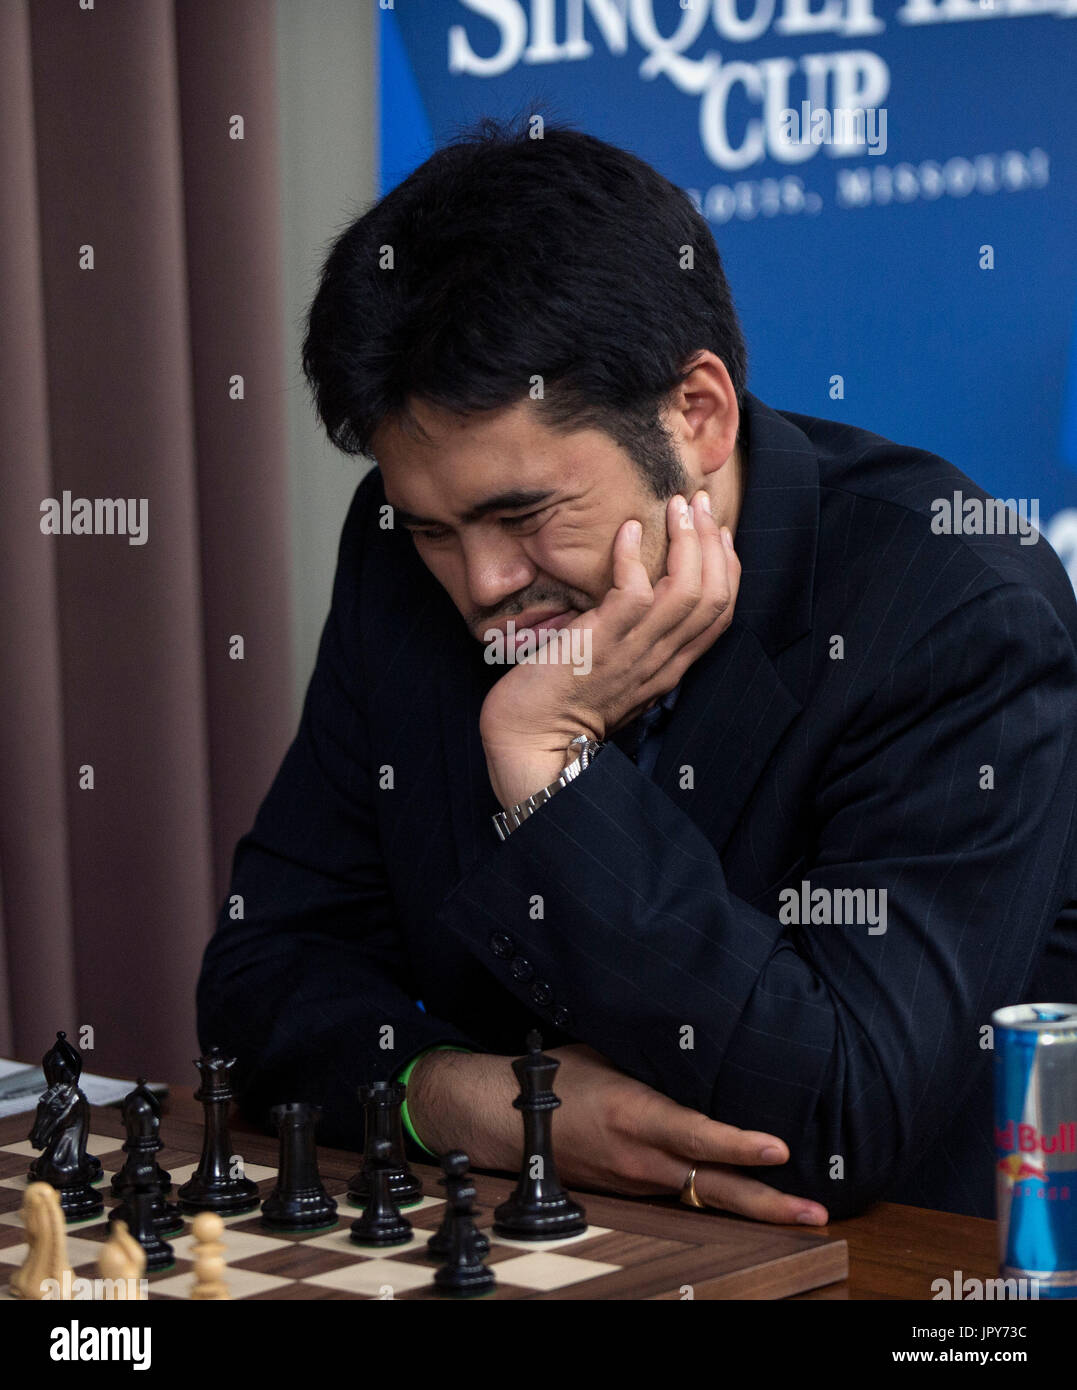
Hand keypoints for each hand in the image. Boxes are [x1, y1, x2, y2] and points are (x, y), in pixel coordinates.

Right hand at [407, 1044, 828, 1226]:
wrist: (506, 1120)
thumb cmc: (556, 1077)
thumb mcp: (606, 1052)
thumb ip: (654, 1059)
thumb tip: (704, 1042)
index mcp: (632, 1114)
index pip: (694, 1134)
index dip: (737, 1144)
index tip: (779, 1149)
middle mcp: (640, 1157)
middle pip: (713, 1187)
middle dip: (768, 1203)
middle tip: (814, 1211)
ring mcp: (638, 1181)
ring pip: (704, 1195)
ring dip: (754, 1204)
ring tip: (801, 1210)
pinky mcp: (635, 1190)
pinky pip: (685, 1191)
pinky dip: (720, 1192)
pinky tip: (753, 1193)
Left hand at [480, 490, 740, 810]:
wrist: (529, 743)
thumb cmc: (560, 703)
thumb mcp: (611, 670)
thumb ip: (631, 642)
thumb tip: (634, 599)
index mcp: (668, 668)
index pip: (720, 614)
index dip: (727, 568)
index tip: (719, 532)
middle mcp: (661, 661)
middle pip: (713, 596)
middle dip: (714, 543)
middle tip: (702, 502)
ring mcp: (634, 654)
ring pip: (687, 592)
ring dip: (687, 541)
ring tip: (678, 506)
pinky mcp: (602, 645)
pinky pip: (634, 593)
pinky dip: (633, 556)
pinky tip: (626, 530)